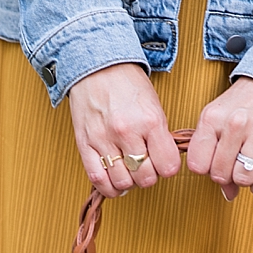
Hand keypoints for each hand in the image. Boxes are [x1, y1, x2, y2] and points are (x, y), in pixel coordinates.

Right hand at [67, 63, 181, 197]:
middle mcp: (127, 132)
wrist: (96, 65)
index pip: (168, 166)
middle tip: (145, 166)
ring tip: (128, 170)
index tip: (163, 162)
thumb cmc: (127, 84)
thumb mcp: (154, 106)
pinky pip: (97, 179)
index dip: (167, 167)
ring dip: (128, 182)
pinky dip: (108, 187)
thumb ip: (159, 136)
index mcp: (150, 121)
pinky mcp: (85, 144)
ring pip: (122, 182)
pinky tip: (113, 181)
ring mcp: (104, 139)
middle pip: (145, 178)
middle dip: (148, 176)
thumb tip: (162, 163)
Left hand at [186, 78, 252, 199]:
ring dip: (244, 180)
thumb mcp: (217, 119)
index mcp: (212, 118)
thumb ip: (212, 154)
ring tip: (246, 168)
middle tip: (231, 165)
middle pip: (220, 174)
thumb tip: (227, 193)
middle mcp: (234, 124)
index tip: (212, 162)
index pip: (197, 165)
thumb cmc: (243, 105)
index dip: (204, 169)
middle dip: (224, 176)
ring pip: (242, 179)